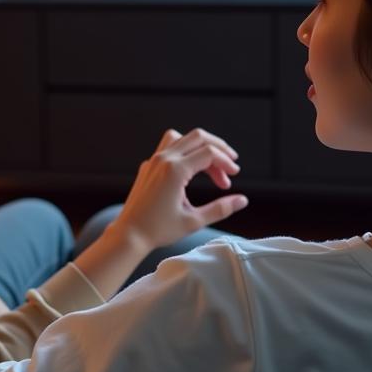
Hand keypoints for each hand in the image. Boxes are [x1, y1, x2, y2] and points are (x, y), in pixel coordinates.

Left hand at [111, 127, 248, 251]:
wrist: (129, 234)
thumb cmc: (158, 230)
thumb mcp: (194, 222)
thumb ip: (220, 209)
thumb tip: (242, 200)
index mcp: (175, 170)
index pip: (209, 153)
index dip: (226, 162)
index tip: (233, 175)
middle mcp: (163, 159)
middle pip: (198, 137)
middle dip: (218, 149)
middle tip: (230, 165)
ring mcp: (153, 161)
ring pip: (182, 137)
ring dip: (200, 146)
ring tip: (213, 163)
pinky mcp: (148, 166)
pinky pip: (169, 147)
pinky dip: (185, 151)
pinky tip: (192, 169)